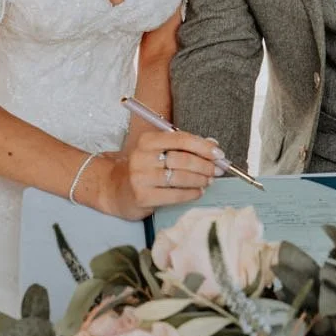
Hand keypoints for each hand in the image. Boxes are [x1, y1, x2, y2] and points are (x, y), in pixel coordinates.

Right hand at [92, 129, 222, 220]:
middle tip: (217, 170)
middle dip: (204, 165)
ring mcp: (141, 177)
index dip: (203, 146)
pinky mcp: (142, 196)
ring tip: (208, 181)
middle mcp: (142, 157)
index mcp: (147, 141)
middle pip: (181, 159)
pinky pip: (173, 195)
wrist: (116, 190)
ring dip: (199, 180)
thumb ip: (183, 148)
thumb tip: (213, 147)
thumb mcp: (158, 152)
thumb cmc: (144, 169)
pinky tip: (197, 192)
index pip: (180, 139)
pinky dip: (190, 194)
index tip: (218, 154)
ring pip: (179, 177)